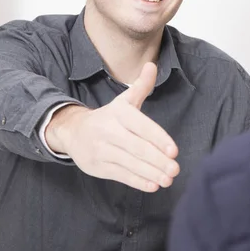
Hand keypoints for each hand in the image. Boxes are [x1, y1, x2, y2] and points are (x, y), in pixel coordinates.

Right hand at [47, 62, 179, 191]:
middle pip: (137, 147)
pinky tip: (153, 185)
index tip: (174, 150)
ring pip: (130, 163)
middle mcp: (108, 130)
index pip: (141, 126)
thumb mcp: (124, 100)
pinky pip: (120, 175)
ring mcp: (101, 149)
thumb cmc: (108, 117)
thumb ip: (141, 86)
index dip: (158, 138)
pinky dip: (137, 181)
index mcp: (118, 113)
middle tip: (176, 169)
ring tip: (169, 179)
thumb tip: (152, 65)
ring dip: (151, 173)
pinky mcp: (98, 166)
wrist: (73, 131)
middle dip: (158, 160)